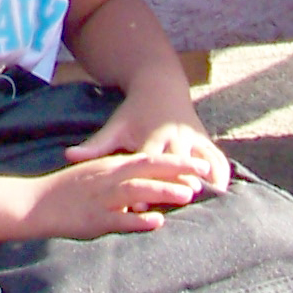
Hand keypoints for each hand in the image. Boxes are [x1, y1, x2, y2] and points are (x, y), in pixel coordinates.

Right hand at [26, 149, 208, 238]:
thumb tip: (145, 184)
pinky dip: (139, 220)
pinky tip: (156, 222)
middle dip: (177, 171)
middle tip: (203, 174)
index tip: (199, 164)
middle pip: (147, 169)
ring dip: (162, 191)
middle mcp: (108, 178)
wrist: (34, 202)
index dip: (174, 161)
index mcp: (110, 166)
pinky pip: (120, 219)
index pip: (147, 159)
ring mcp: (102, 198)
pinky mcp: (94, 218)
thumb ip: (119, 178)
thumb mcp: (95, 176)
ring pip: (137, 190)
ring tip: (186, 195)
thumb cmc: (65, 191)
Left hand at [69, 95, 230, 193]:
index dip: (145, 183)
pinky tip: (223, 195)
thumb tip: (69, 156)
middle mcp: (175, 138)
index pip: (149, 163)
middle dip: (180, 184)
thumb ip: (95, 145)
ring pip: (203, 162)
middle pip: (179, 164)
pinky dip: (221, 175)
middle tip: (180, 206)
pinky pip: (218, 159)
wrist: (161, 86)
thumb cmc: (134, 114)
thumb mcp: (115, 126)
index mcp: (151, 136)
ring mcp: (193, 139)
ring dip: (205, 182)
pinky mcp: (206, 140)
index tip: (139, 206)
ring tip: (209, 205)